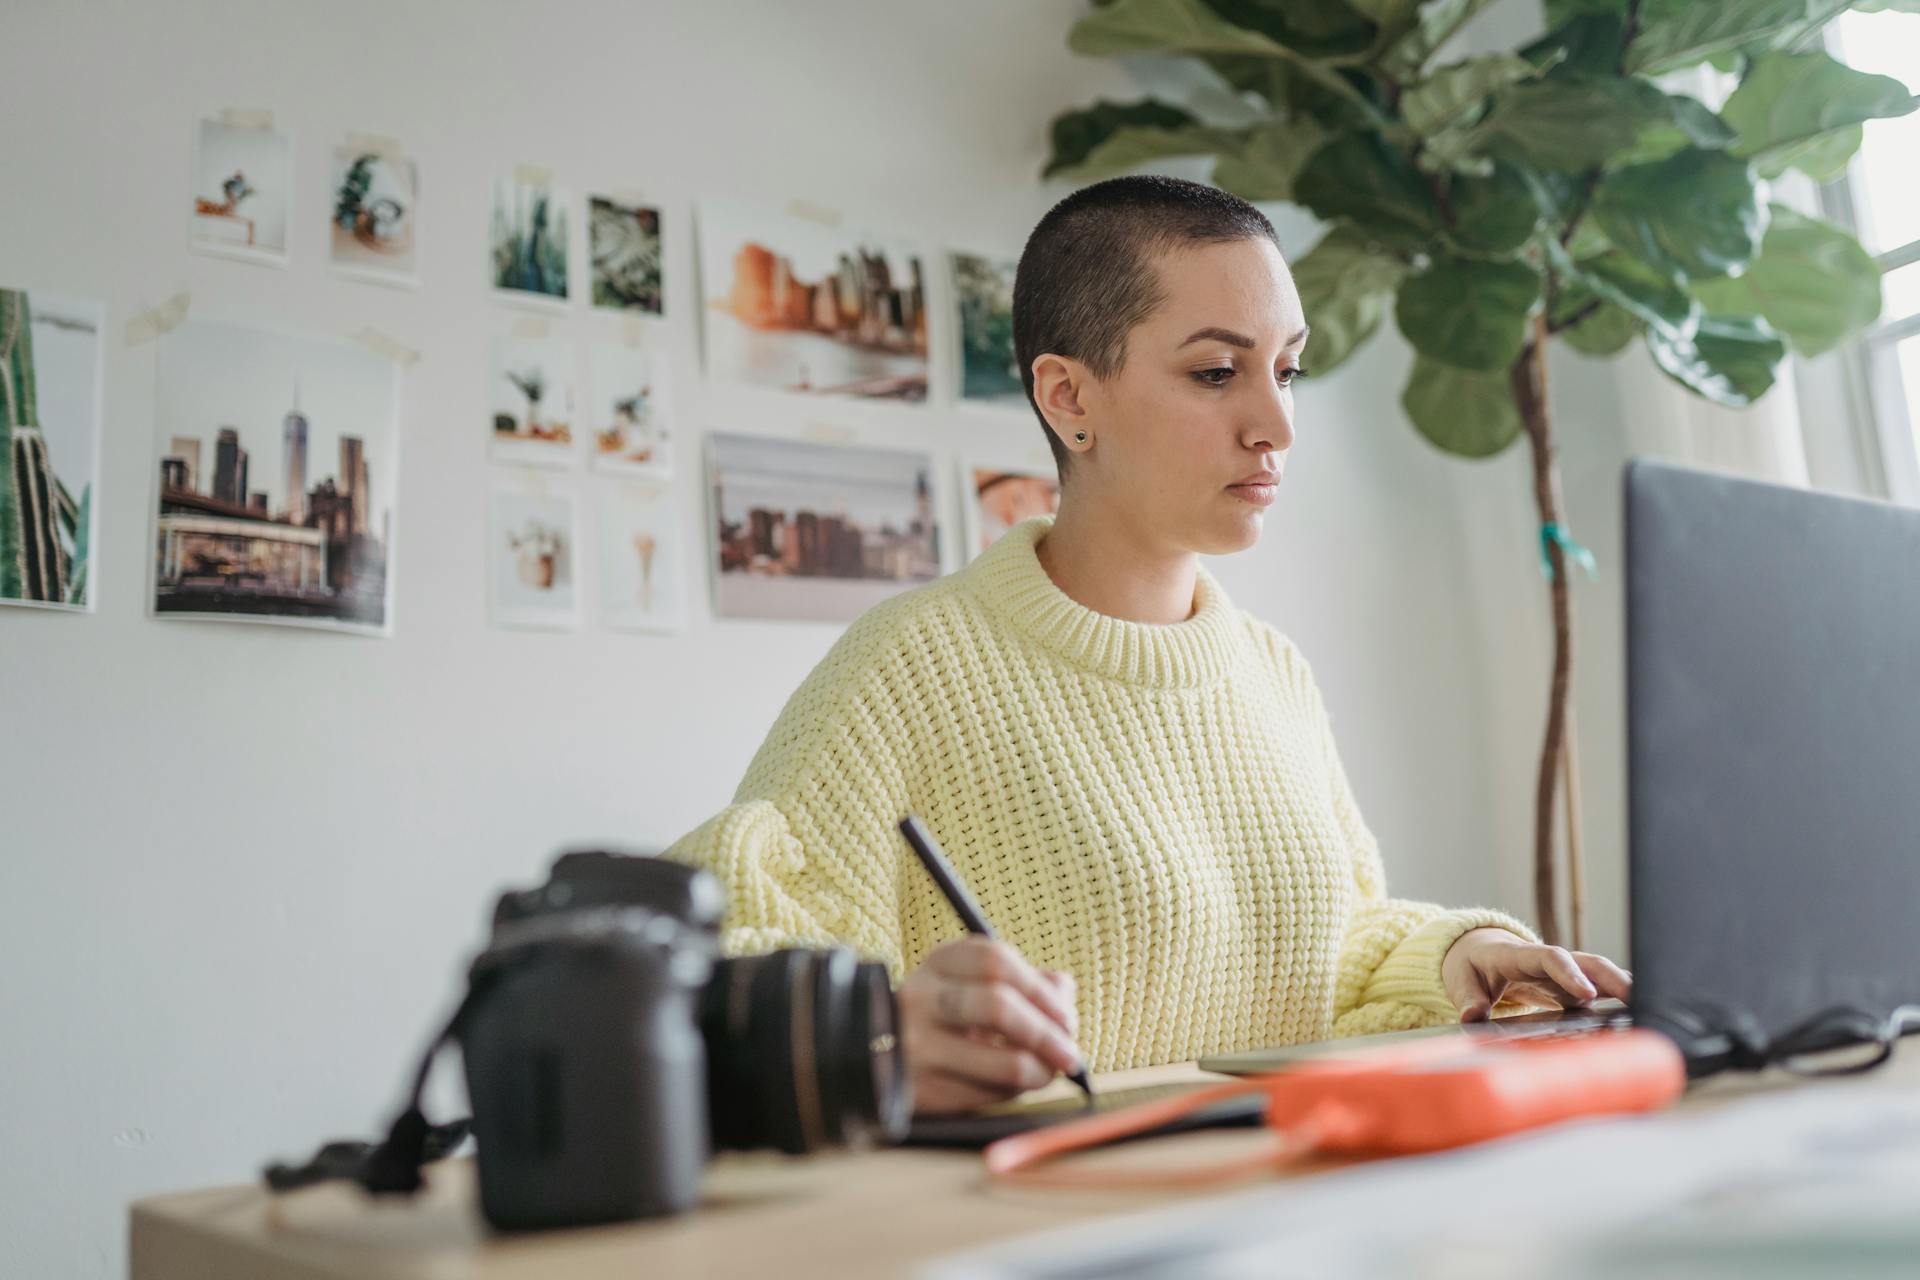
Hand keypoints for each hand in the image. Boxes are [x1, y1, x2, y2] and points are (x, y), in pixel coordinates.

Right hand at [896, 936, 1085, 1115]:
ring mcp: (917, 1047)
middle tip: (1070, 1053)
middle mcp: (921, 999)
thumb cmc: (942, 1015)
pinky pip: (989, 1096)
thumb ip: (1022, 980)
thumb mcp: (971, 984)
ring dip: (1041, 1071)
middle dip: (1046, 1033)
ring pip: (1004, 1062)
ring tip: (1050, 1073)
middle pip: (999, 1006)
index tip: (1066, 1016)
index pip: (996, 962)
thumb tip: (1064, 992)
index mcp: (939, 963)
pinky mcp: (922, 1091)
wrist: (872, 1054)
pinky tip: (1014, 1086)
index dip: (1041, 990)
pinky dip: (1013, 1093)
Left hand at [1441, 927, 1632, 1022]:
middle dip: (1611, 977)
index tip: (1586, 994)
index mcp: (1518, 955)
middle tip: (1635, 998)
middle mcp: (1548, 960)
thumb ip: (1467, 998)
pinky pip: (1601, 989)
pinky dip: (1622, 1000)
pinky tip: (1644, 1014)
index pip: (1549, 957)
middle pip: (1586, 962)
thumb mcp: (1460, 980)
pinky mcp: (1573, 986)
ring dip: (1625, 987)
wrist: (1478, 951)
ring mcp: (1564, 972)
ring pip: (1600, 973)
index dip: (1569, 973)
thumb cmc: (1471, 966)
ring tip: (1654, 1007)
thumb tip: (1473, 1016)